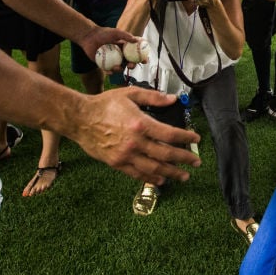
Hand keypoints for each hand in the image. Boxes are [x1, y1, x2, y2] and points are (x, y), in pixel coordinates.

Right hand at [72, 86, 200, 183]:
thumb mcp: (130, 94)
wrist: (80, 118)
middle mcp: (135, 142)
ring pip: (154, 169)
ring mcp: (126, 155)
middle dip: (184, 159)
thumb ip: (153, 97)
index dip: (186, 138)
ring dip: (172, 173)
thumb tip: (173, 99)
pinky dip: (151, 179)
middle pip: (166, 155)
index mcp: (140, 124)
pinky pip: (137, 174)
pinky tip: (161, 180)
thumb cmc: (104, 104)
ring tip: (184, 176)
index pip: (170, 134)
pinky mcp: (117, 164)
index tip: (196, 139)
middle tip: (196, 162)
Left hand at [79, 25, 138, 68]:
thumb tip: (136, 40)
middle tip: (131, 65)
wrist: (90, 37)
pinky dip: (110, 71)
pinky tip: (110, 71)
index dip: (142, 58)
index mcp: (125, 48)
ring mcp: (112, 61)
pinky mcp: (104, 65)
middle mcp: (120, 55)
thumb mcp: (116, 32)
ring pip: (119, 68)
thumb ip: (126, 36)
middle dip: (132, 66)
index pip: (136, 54)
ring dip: (120, 69)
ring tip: (117, 67)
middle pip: (129, 63)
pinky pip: (108, 70)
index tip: (145, 60)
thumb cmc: (104, 33)